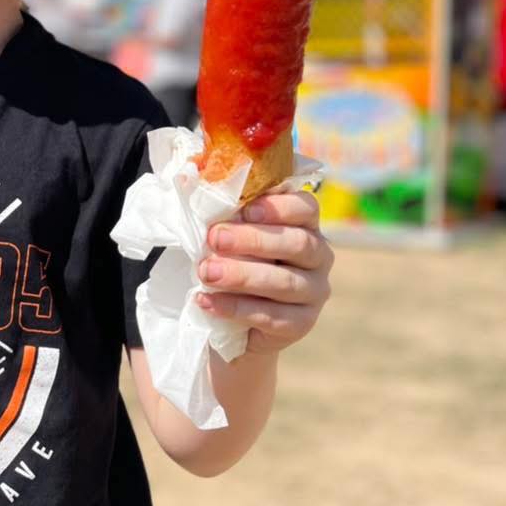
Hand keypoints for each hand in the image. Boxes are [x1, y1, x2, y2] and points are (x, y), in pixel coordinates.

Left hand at [196, 190, 332, 355]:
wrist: (237, 318)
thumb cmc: (235, 261)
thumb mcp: (231, 233)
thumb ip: (224, 212)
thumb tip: (187, 181)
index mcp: (304, 224)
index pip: (305, 208)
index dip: (280, 207)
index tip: (247, 210)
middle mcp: (318, 256)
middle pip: (297, 243)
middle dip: (253, 240)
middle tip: (215, 239)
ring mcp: (314, 292)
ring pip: (284, 282)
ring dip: (241, 275)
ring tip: (207, 272)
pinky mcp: (302, 324)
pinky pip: (271, 316)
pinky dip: (235, 308)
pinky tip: (207, 301)